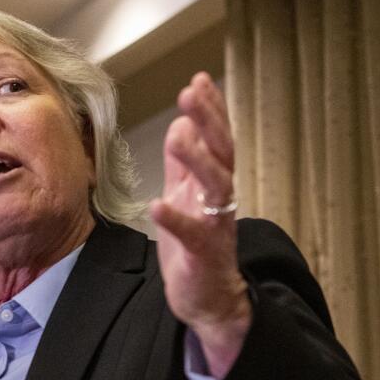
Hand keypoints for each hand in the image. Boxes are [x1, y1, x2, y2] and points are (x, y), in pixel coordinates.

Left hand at [149, 72, 250, 377]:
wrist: (208, 300)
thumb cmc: (195, 246)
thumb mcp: (185, 194)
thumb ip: (184, 161)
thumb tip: (183, 120)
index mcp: (214, 184)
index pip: (217, 139)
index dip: (211, 110)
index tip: (199, 79)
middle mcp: (221, 200)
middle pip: (222, 154)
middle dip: (209, 122)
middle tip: (191, 93)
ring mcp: (216, 226)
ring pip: (217, 186)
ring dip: (198, 159)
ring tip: (178, 134)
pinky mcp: (204, 255)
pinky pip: (194, 234)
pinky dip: (176, 219)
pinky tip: (158, 204)